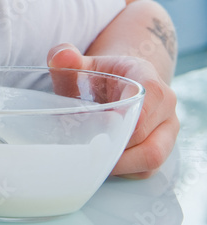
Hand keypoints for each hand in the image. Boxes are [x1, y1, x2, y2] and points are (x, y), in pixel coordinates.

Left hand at [47, 43, 178, 177]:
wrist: (115, 83)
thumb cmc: (97, 77)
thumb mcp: (81, 64)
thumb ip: (65, 57)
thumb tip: (61, 56)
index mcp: (148, 80)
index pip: (147, 102)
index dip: (122, 120)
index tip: (96, 129)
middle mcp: (165, 106)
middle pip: (150, 139)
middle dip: (116, 149)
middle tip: (88, 152)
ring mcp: (166, 130)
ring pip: (152, 158)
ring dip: (120, 165)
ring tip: (92, 161)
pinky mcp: (160, 149)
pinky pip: (147, 169)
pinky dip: (123, 170)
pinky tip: (100, 164)